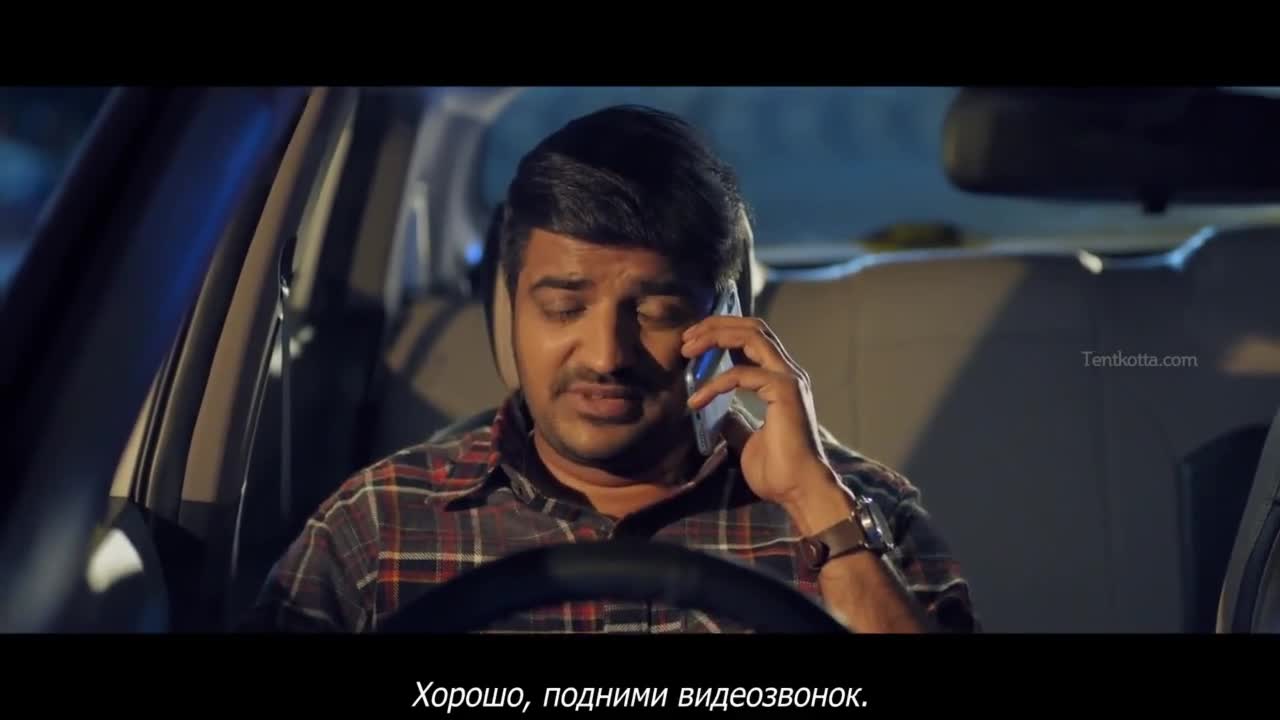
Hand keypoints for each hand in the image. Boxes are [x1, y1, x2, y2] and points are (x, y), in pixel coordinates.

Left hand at [681, 316, 840, 509]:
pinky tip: (696, 399)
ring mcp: (788, 379)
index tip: (692, 343)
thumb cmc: (778, 470)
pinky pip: (742, 374)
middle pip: (752, 327)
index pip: (752, 339)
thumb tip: (719, 414)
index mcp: (780, 380)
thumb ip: (736, 421)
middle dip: (716, 325)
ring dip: (716, 336)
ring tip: (687, 349)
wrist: (798, 490)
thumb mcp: (747, 440)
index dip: (722, 333)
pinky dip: (715, 383)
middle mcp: (788, 373)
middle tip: (686, 338)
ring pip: (752, 336)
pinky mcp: (784, 391)